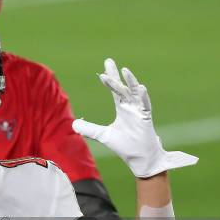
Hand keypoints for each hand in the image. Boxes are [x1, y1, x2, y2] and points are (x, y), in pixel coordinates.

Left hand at [72, 58, 197, 177]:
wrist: (140, 158)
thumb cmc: (125, 146)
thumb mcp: (103, 135)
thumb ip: (89, 129)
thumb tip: (74, 124)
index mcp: (122, 108)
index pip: (114, 90)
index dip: (109, 80)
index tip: (102, 71)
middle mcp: (131, 106)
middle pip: (122, 87)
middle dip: (116, 74)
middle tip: (108, 61)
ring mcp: (139, 111)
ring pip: (134, 93)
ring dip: (130, 82)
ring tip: (125, 71)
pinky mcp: (146, 118)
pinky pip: (145, 105)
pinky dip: (142, 97)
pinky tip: (140, 88)